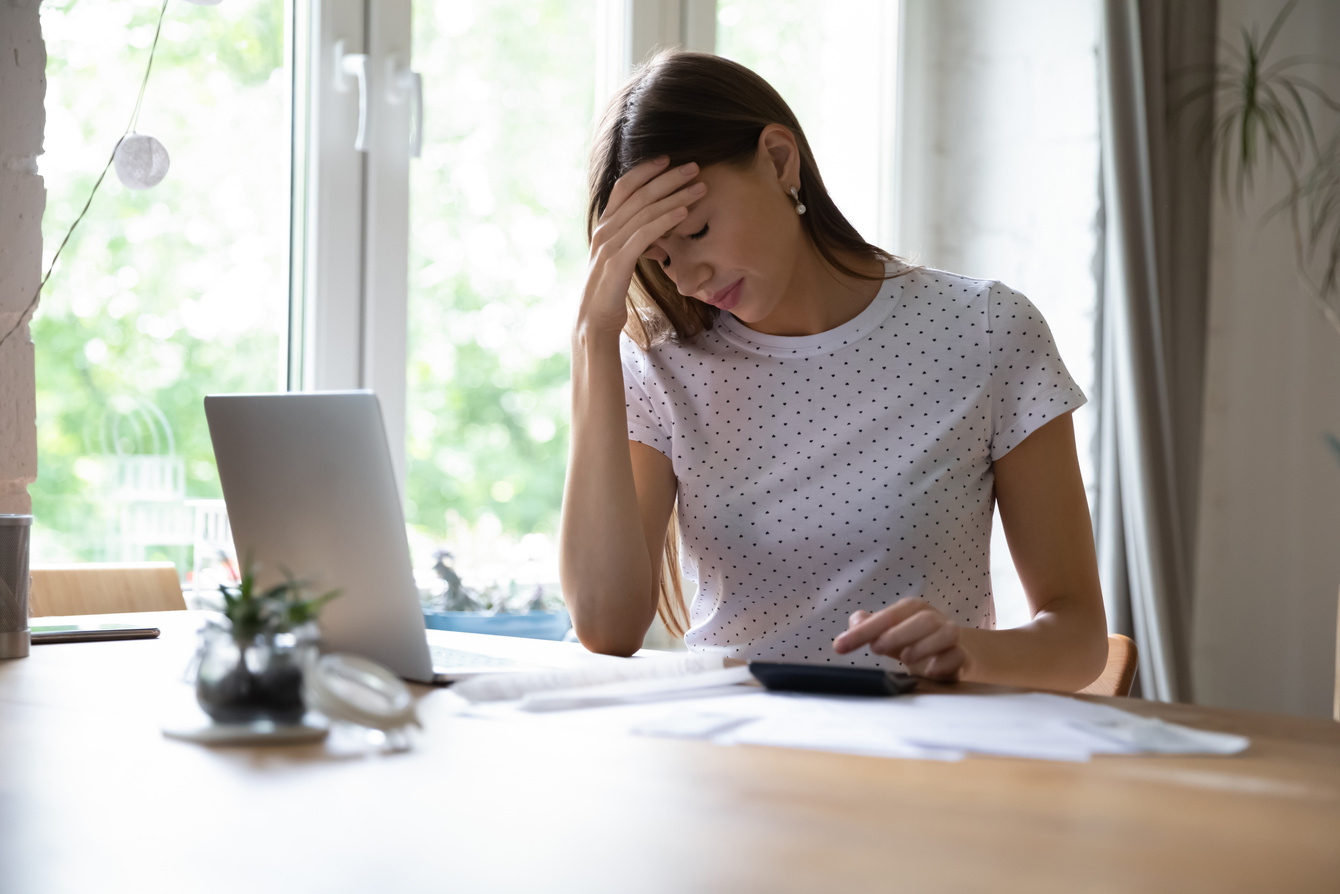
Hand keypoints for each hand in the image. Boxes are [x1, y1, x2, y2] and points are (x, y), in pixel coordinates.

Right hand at [578, 157, 706, 334]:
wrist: (594, 320)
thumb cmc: (611, 291)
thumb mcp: (622, 259)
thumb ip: (634, 241)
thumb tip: (657, 234)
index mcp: (605, 226)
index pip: (624, 187)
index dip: (645, 170)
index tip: (668, 159)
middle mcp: (605, 230)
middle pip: (639, 194)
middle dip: (668, 178)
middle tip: (694, 167)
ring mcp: (609, 245)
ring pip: (645, 211)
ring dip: (675, 196)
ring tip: (699, 187)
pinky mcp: (618, 261)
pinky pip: (645, 234)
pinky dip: (666, 220)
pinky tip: (684, 213)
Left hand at [831, 598, 969, 680]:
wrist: (949, 655)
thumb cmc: (912, 641)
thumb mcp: (887, 633)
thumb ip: (868, 626)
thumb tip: (855, 620)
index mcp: (912, 609)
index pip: (888, 616)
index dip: (863, 630)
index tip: (839, 646)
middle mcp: (934, 619)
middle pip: (922, 619)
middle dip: (897, 633)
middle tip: (876, 648)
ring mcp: (950, 636)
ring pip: (946, 634)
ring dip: (923, 646)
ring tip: (905, 658)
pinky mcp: (961, 656)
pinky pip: (958, 656)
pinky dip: (944, 663)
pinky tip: (928, 672)